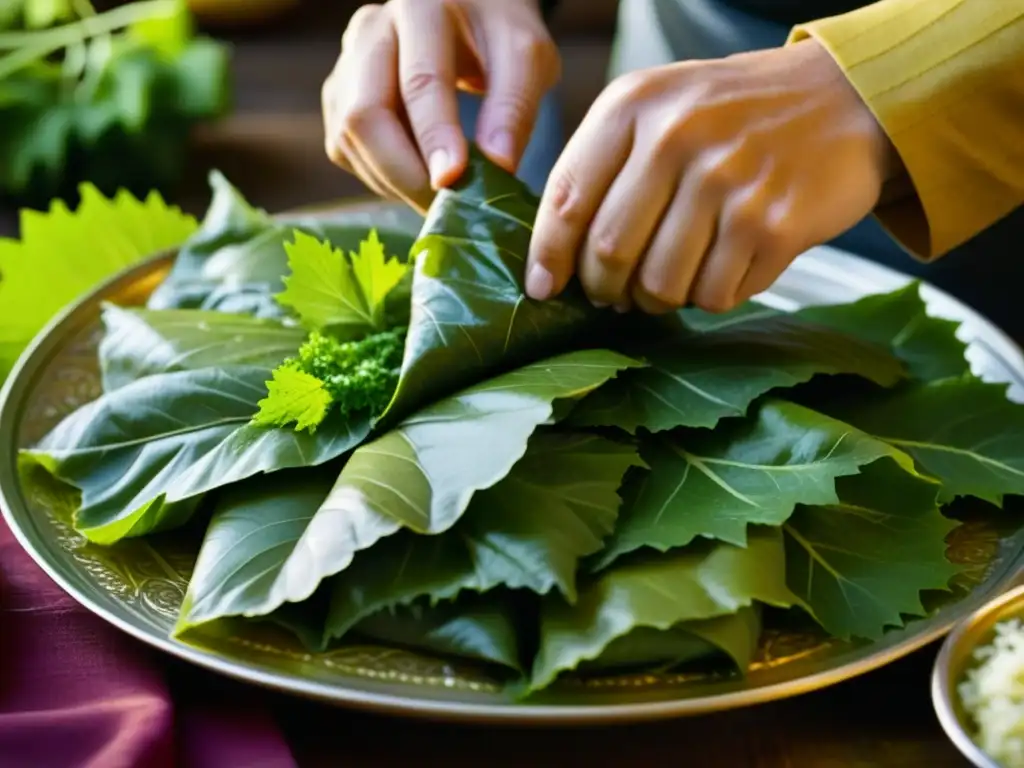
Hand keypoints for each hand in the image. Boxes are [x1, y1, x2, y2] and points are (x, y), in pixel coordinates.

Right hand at [322, 0, 559, 211]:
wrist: (468, 16)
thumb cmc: (498, 35)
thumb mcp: (525, 58)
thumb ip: (514, 107)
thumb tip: (498, 167)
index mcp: (419, 8)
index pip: (420, 81)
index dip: (434, 138)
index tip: (453, 183)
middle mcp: (370, 31)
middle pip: (364, 116)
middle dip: (405, 173)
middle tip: (446, 209)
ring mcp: (346, 66)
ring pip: (349, 141)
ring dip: (394, 182)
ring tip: (441, 198)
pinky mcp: (338, 99)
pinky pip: (348, 152)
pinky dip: (384, 178)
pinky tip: (418, 176)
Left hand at [525, 39, 901, 313]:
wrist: (842, 98)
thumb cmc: (730, 116)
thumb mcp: (657, 108)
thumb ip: (601, 168)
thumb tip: (554, 263)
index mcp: (634, 105)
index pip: (565, 200)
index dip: (548, 257)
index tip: (544, 288)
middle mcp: (678, 137)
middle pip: (609, 254)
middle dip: (605, 289)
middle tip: (615, 294)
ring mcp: (730, 181)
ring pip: (661, 286)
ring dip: (658, 299)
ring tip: (671, 279)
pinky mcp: (775, 224)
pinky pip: (716, 295)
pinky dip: (712, 295)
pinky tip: (725, 264)